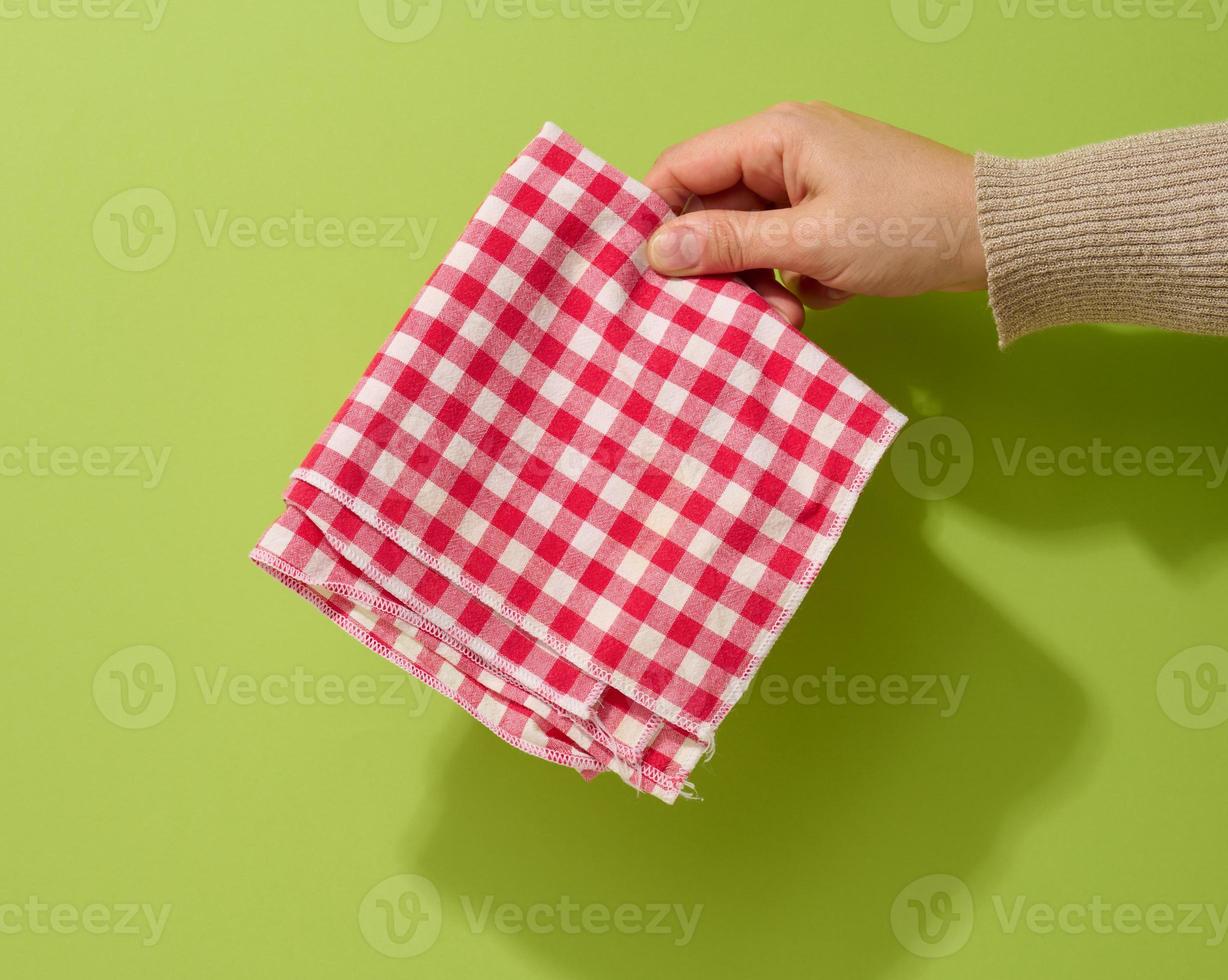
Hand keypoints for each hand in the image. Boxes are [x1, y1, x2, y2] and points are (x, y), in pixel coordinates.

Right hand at [644, 101, 987, 326]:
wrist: (994, 240)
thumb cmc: (909, 227)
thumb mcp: (810, 241)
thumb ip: (729, 245)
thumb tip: (658, 250)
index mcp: (776, 136)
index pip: (683, 167)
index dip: (657, 217)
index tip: (647, 273)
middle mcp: (786, 151)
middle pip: (714, 210)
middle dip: (719, 266)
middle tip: (731, 311)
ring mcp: (810, 183)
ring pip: (749, 237)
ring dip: (756, 282)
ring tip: (786, 313)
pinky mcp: (830, 214)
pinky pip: (782, 248)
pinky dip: (790, 280)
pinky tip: (817, 299)